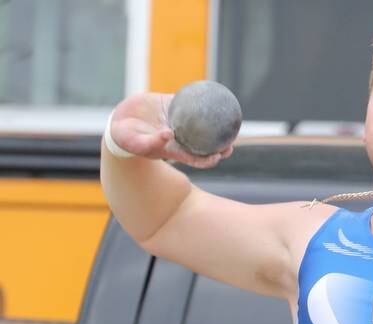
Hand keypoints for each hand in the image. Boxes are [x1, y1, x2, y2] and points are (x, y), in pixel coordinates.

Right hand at [108, 92, 232, 168]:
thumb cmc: (127, 139)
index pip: (196, 159)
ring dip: (215, 124)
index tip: (219, 156)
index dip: (209, 160)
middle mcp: (180, 137)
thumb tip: (169, 135)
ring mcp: (178, 122)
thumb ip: (153, 142)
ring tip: (230, 120)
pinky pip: (189, 102)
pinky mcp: (173, 107)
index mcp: (175, 150)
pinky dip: (199, 99)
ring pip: (201, 124)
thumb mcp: (137, 143)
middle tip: (231, 142)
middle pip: (205, 144)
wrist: (119, 122)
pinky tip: (210, 93)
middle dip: (220, 146)